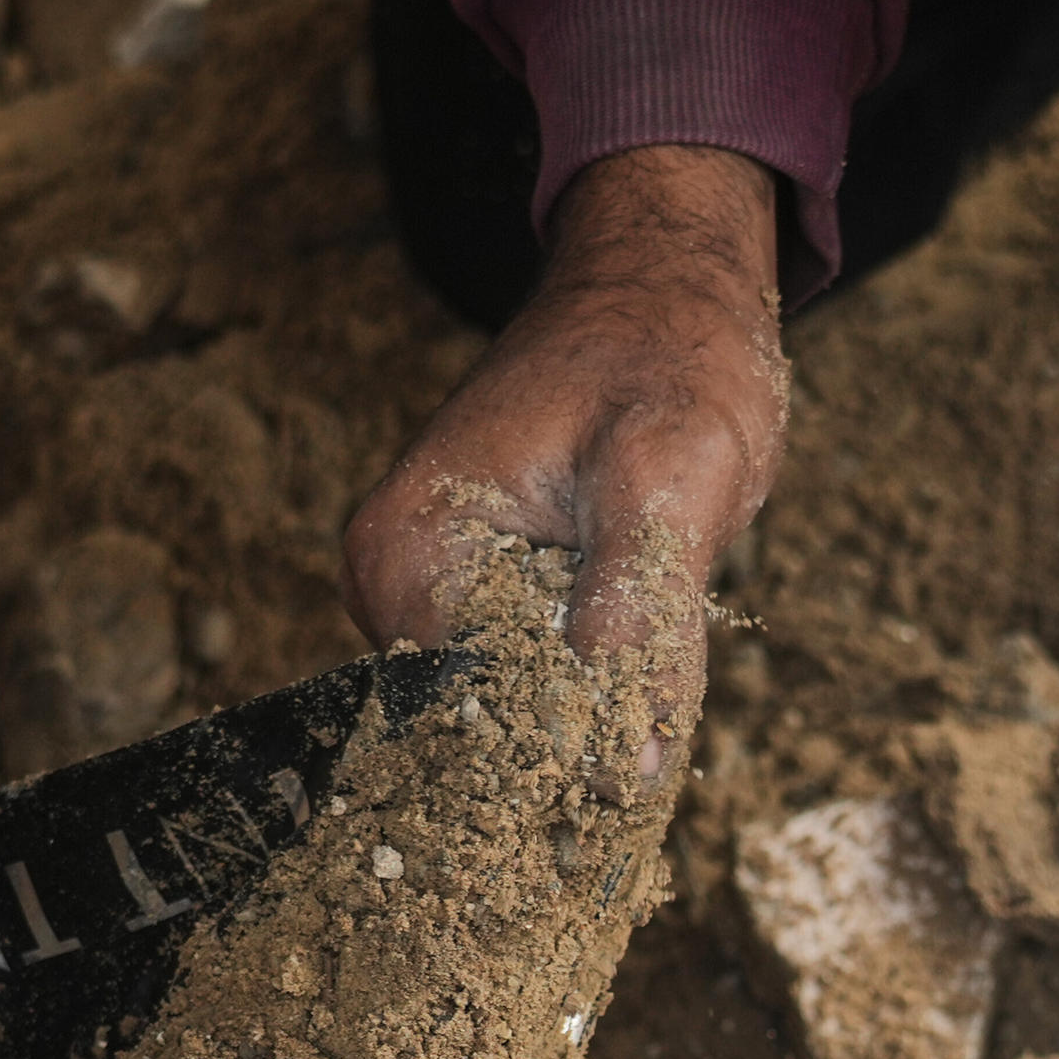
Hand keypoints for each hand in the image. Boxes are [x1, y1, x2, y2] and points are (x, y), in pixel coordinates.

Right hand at [343, 144, 783, 770]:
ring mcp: (430, 594)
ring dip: (602, 703)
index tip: (644, 743)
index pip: (471, 727)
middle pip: (490, 728)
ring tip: (653, 623)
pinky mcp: (476, 595)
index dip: (571, 752)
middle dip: (589, 730)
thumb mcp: (667, 481)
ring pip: (523, 711)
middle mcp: (392, 588)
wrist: (665, 286)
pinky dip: (600, 674)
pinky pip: (537, 675)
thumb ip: (639, 624)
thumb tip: (619, 772)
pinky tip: (640, 624)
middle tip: (665, 663)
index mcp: (407, 559)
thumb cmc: (666, 355)